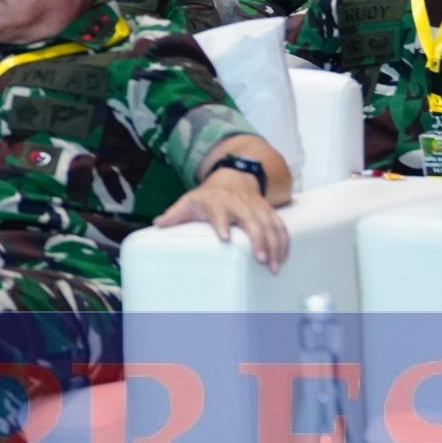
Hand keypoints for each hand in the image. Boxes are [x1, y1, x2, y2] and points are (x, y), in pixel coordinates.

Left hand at [154, 168, 289, 269]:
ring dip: (274, 244)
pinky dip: (283, 241)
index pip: (219, 211)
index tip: (224, 237)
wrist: (233, 177)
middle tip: (260, 259)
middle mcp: (238, 203)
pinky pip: (280, 226)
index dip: (221, 223)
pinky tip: (282, 256)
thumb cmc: (208, 195)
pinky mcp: (268, 211)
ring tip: (273, 265)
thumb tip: (158, 224)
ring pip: (269, 224)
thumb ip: (175, 214)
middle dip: (257, 239)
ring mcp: (256, 207)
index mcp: (217, 201)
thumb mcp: (189, 201)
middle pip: (250, 220)